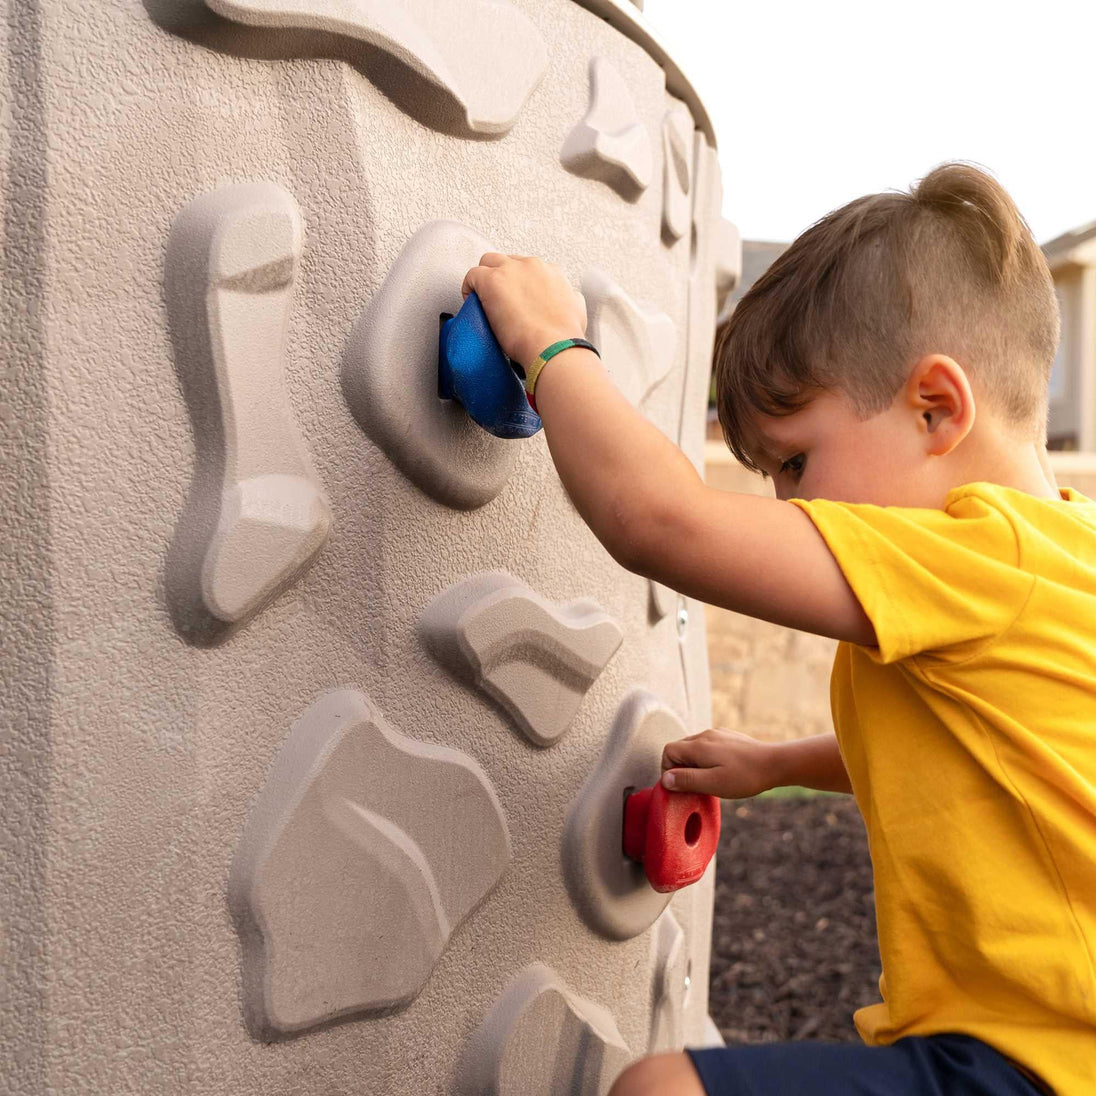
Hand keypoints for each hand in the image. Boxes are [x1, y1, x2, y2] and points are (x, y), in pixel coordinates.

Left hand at [460, 253, 586, 367]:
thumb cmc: (564, 336)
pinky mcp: (491, 281)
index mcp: (552, 272)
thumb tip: (569, 299)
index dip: (520, 283)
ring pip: (489, 262)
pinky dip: (469, 287)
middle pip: (508, 261)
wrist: (554, 347)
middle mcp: (532, 266)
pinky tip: (472, 303)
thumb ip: (571, 298)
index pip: (530, 268)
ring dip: (485, 278)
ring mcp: (511, 271)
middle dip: (502, 276)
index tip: (517, 297)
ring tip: (484, 300)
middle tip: (499, 297)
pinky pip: (472, 275)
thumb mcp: (578, 310)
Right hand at [660, 728, 775, 799]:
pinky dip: (707, 758)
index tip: (680, 785)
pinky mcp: (729, 737)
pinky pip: (709, 745)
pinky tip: (722, 770)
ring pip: (694, 746)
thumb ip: (687, 780)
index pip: (668, 751)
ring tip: (709, 780)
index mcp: (698, 746)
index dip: (668, 769)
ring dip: (694, 763)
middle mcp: (705, 735)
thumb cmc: (745, 776)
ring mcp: (718, 734)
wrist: (775, 763)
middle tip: (694, 786)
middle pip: (680, 748)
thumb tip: (665, 779)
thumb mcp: (713, 783)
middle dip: (681, 767)